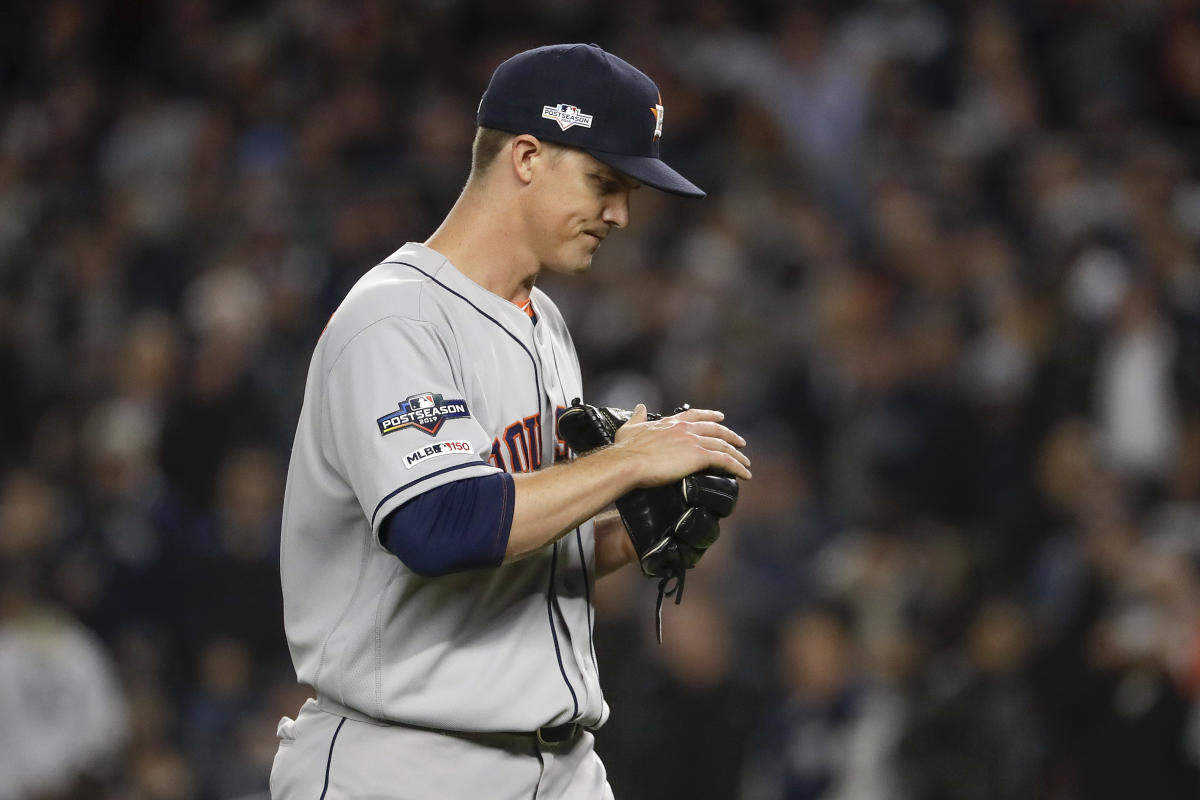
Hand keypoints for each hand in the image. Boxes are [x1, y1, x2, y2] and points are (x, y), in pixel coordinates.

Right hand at [612, 404, 750, 485]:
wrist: (628, 461)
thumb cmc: (626, 449)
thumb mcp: (630, 427)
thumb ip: (637, 416)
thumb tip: (640, 407)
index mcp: (671, 422)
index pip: (695, 415)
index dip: (710, 416)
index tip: (720, 418)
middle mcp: (685, 429)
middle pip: (715, 430)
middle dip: (730, 435)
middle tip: (740, 442)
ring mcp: (693, 441)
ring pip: (723, 446)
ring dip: (737, 455)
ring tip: (745, 463)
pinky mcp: (698, 457)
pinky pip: (724, 461)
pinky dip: (737, 467)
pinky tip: (744, 474)